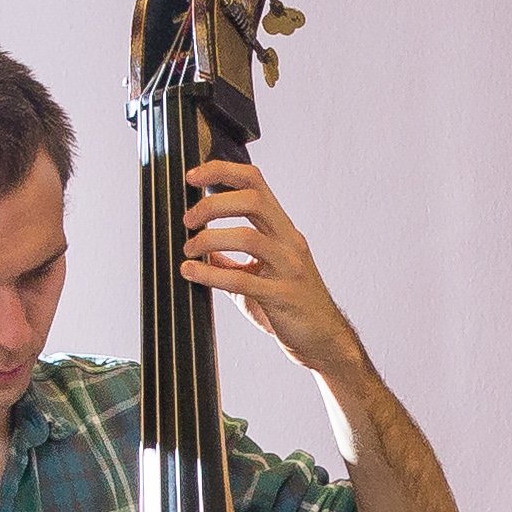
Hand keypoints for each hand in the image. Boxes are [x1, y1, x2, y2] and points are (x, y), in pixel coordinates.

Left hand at [178, 158, 364, 380]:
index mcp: (282, 229)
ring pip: (248, 236)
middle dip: (212, 203)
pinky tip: (190, 273)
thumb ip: (230, 261)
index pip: (255, 183)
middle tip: (188, 220)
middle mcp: (288, 241)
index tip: (192, 177)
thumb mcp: (258, 276)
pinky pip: (243, 280)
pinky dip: (211, 274)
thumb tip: (199, 251)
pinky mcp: (283, 296)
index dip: (221, 171)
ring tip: (188, 249)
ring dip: (209, 239)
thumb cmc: (290, 306)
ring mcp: (289, 267)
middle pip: (252, 200)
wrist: (323, 340)